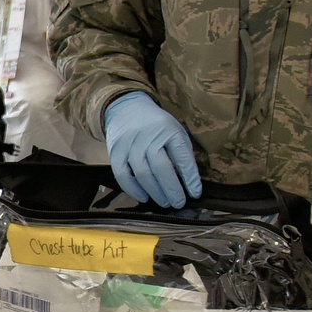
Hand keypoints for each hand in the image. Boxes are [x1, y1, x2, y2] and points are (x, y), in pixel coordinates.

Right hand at [103, 91, 201, 207]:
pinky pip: (122, 175)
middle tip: (178, 203)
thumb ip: (181, 153)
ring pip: (143, 174)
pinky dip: (133, 189)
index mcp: (169, 130)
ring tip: (164, 202)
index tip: (195, 194)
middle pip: (162, 168)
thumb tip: (189, 183)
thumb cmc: (157, 125)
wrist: (127, 108)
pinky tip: (143, 197)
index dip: (190, 178)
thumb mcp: (174, 131)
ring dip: (155, 193)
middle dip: (172, 190)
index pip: (182, 157)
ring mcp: (130, 144)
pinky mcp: (116, 151)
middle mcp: (149, 136)